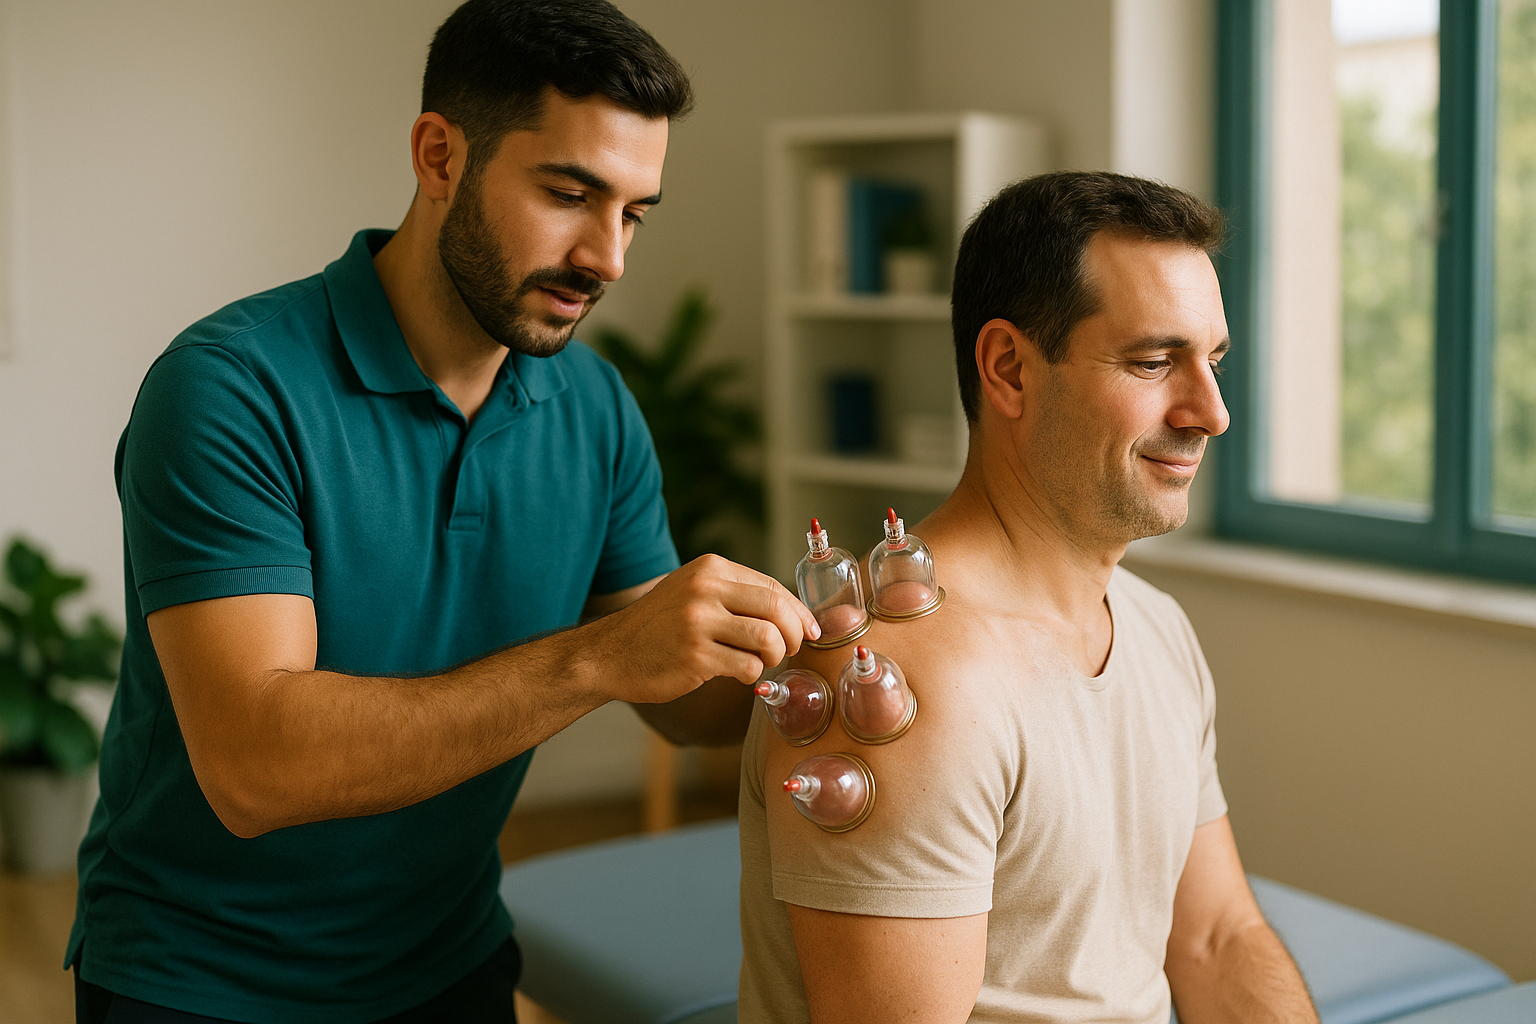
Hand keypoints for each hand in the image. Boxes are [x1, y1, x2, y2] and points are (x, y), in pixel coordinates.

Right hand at [584, 554, 818, 703]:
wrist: (610, 654)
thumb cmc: (659, 626)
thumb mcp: (692, 591)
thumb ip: (734, 594)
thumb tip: (791, 612)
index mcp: (709, 569)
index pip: (771, 585)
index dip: (798, 610)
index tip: (810, 629)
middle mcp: (705, 590)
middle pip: (776, 609)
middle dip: (795, 634)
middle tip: (791, 649)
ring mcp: (699, 623)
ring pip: (767, 639)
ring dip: (774, 656)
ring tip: (762, 661)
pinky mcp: (695, 657)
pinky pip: (747, 667)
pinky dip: (751, 674)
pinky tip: (737, 673)